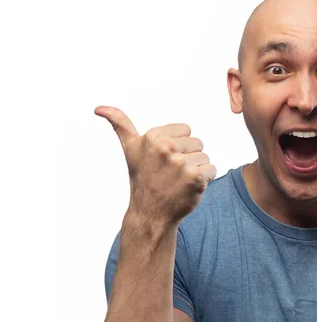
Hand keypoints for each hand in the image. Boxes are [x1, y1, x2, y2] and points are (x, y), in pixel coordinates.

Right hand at [95, 106, 216, 224]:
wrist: (150, 213)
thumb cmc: (142, 178)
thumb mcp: (130, 148)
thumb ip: (120, 124)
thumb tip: (99, 108)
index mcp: (153, 136)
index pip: (187, 130)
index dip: (179, 145)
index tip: (164, 159)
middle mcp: (166, 148)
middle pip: (198, 143)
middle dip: (188, 157)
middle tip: (171, 173)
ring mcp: (181, 163)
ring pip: (205, 157)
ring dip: (196, 170)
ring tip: (178, 181)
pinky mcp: (195, 177)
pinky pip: (212, 170)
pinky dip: (205, 180)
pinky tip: (188, 188)